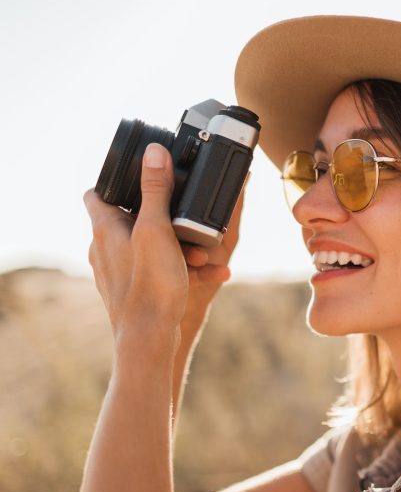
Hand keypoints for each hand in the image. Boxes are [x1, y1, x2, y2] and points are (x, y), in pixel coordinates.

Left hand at [84, 143, 244, 340]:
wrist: (149, 338)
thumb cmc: (149, 284)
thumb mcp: (157, 229)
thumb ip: (156, 190)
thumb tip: (153, 153)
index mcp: (105, 228)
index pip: (96, 192)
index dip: (117, 181)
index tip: (144, 177)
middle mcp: (106, 248)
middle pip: (134, 218)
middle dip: (168, 219)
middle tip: (190, 223)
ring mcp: (120, 270)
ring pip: (153, 246)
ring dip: (182, 246)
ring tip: (206, 255)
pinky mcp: (136, 289)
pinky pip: (162, 270)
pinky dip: (185, 269)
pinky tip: (214, 274)